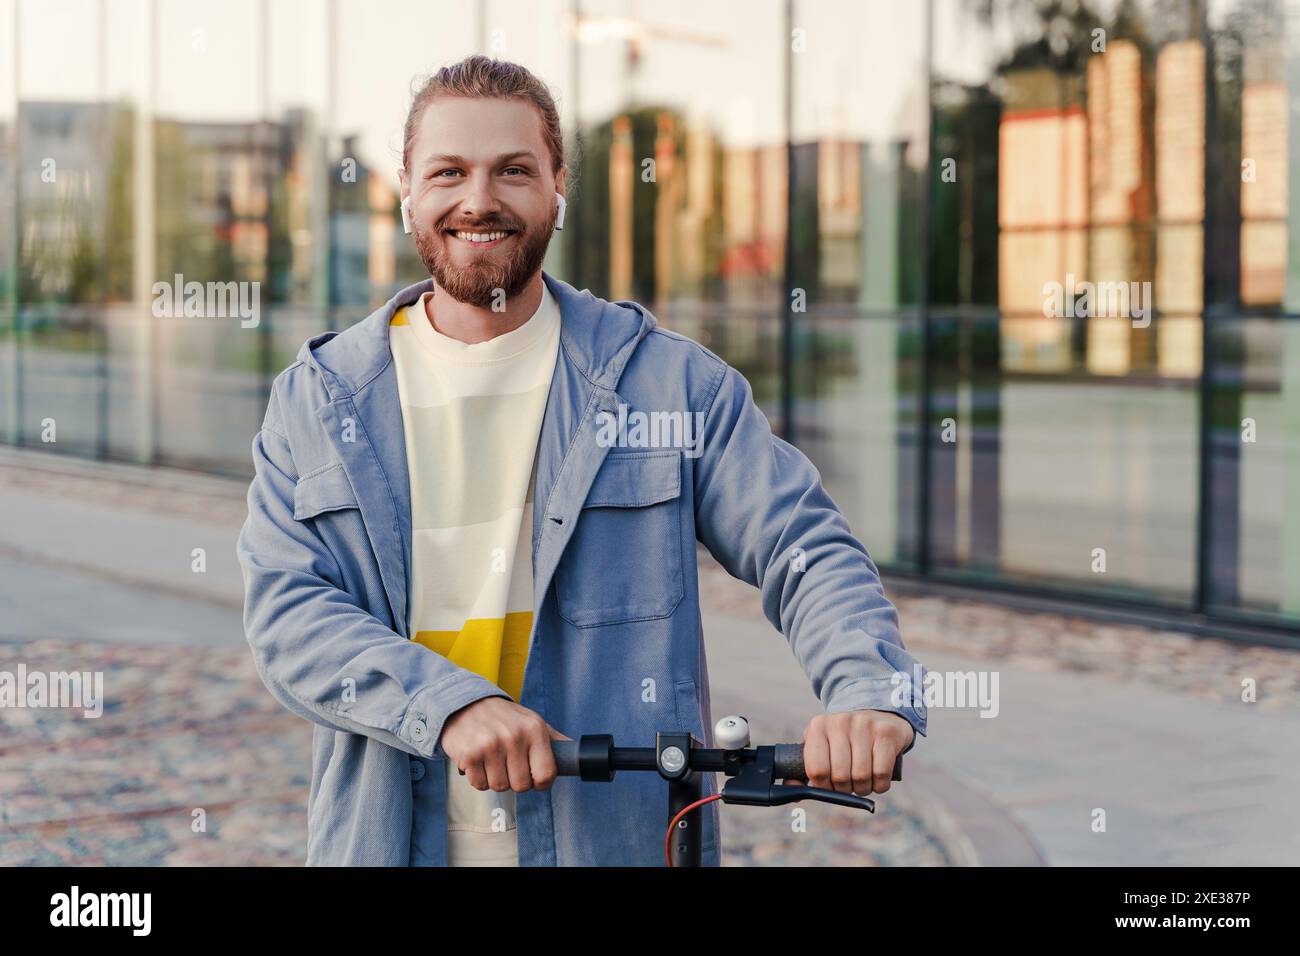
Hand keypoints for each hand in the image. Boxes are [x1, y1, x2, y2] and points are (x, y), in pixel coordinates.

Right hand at [439, 697, 570, 792]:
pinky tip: (478, 761)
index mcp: (534, 729)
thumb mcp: (531, 721)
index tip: (533, 777)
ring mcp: (490, 746)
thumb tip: (575, 757)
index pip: (546, 774)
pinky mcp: (470, 755)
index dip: (540, 782)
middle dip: (514, 780)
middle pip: (521, 786)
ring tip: (492, 760)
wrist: (465, 704)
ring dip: (495, 779)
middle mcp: (514, 737)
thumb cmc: (503, 717)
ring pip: (500, 787)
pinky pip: (479, 785)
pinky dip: (478, 778)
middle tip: (507, 764)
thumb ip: (553, 740)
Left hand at [797, 710, 913, 795]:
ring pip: (861, 777)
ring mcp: (864, 726)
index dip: (823, 786)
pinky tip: (877, 779)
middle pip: (840, 776)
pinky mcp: (886, 733)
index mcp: (818, 726)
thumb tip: (793, 790)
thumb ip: (806, 767)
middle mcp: (840, 722)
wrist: (878, 715)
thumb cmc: (844, 739)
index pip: (816, 769)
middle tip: (848, 785)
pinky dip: (879, 785)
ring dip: (863, 788)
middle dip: (844, 789)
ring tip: (862, 782)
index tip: (829, 786)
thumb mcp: (822, 745)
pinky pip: (881, 774)